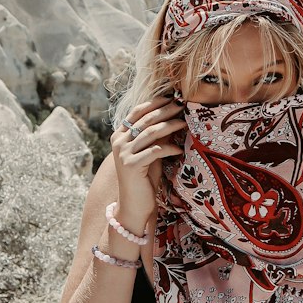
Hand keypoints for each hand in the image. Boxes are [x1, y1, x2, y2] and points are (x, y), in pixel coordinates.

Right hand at [111, 94, 186, 223]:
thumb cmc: (144, 178)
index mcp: (119, 135)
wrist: (134, 204)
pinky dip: (169, 148)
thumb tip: (173, 115)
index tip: (172, 97)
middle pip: (145, 120)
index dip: (155, 103)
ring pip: (150, 133)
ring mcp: (123, 153)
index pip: (137, 112)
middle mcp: (118, 141)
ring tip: (185, 123)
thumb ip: (156, 136)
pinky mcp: (131, 165)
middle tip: (182, 105)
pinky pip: (154, 151)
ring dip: (170, 126)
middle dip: (165, 110)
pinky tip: (179, 149)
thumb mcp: (150, 152)